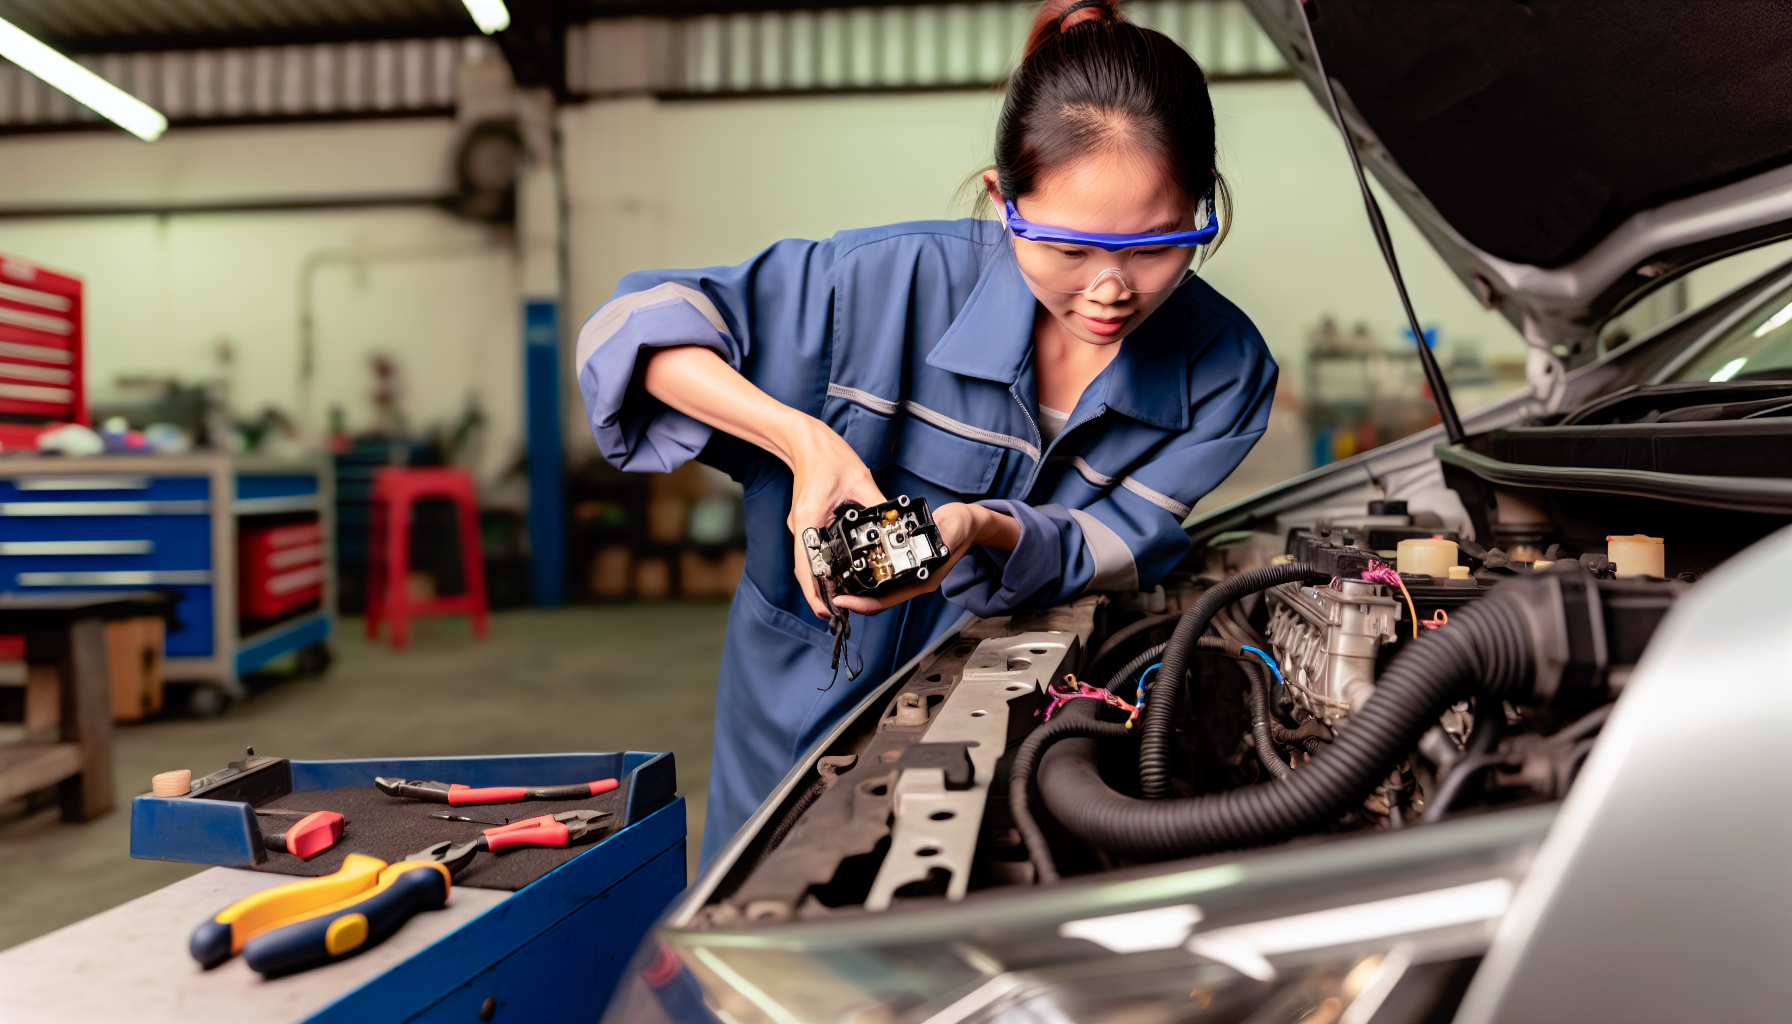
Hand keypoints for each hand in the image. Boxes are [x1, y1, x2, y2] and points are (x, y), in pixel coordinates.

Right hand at [783, 417, 885, 618]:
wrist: (805, 439)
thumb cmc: (827, 455)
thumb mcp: (860, 479)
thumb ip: (878, 504)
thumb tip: (896, 523)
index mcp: (810, 519)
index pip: (808, 565)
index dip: (815, 592)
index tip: (827, 610)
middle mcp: (801, 525)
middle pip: (805, 570)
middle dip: (818, 594)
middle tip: (836, 614)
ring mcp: (802, 524)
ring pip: (807, 562)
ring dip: (819, 582)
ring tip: (837, 600)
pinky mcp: (806, 521)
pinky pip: (811, 550)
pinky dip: (821, 566)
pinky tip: (836, 573)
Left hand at [831, 503, 1020, 615]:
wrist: (967, 523)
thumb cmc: (960, 529)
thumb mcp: (950, 533)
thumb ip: (939, 543)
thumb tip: (924, 553)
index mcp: (921, 581)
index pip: (885, 600)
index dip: (860, 603)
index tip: (840, 600)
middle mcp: (911, 581)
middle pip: (875, 598)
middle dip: (851, 598)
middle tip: (828, 593)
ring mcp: (906, 574)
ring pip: (875, 588)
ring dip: (855, 587)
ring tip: (834, 582)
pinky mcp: (902, 563)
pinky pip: (879, 574)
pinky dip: (863, 573)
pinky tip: (851, 564)